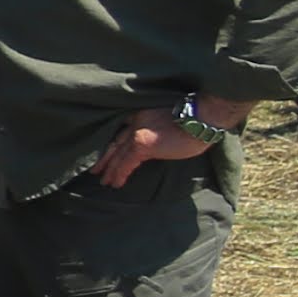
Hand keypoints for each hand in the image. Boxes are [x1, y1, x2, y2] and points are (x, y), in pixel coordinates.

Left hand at [92, 109, 217, 186]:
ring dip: (109, 169)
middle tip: (95, 169)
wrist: (202, 119)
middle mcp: (134, 120)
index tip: (106, 152)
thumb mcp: (168, 121)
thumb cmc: (194, 121)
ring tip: (104, 181)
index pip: (120, 129)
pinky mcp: (142, 145)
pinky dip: (119, 174)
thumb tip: (153, 144)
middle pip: (114, 141)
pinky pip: (125, 163)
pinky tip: (115, 183)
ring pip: (117, 154)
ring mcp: (136, 132)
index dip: (112, 142)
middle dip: (105, 157)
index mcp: (140, 113)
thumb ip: (155, 129)